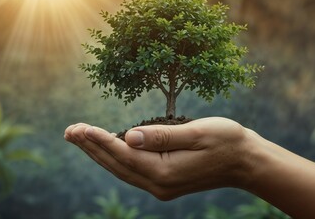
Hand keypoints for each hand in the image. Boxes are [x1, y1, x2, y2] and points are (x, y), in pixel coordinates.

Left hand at [64, 117, 257, 199]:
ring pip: (122, 170)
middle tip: (69, 131)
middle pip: (117, 165)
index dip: (99, 140)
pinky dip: (116, 159)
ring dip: (100, 154)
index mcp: (165, 172)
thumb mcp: (197, 132)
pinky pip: (132, 171)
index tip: (79, 128)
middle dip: (92, 148)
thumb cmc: (226, 141)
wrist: (245, 163)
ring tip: (80, 138)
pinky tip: (107, 148)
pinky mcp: (165, 183)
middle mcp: (159, 184)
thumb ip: (163, 136)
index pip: (124, 154)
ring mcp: (161, 186)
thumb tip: (129, 136)